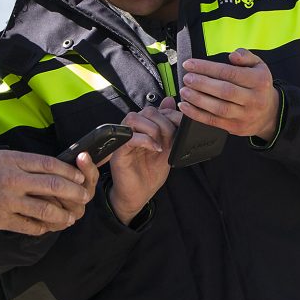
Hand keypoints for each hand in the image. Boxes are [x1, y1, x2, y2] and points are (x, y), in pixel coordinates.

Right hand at [0, 150, 96, 235]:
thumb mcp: (1, 155)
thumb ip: (23, 161)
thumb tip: (49, 167)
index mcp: (14, 160)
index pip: (49, 164)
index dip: (68, 171)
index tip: (79, 176)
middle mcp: (15, 180)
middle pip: (52, 186)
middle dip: (73, 192)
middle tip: (83, 196)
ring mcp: (10, 201)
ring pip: (45, 210)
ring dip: (62, 214)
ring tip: (70, 217)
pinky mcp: (3, 219)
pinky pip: (30, 226)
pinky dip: (43, 228)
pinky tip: (49, 227)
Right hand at [108, 98, 181, 224]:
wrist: (138, 195)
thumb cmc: (149, 174)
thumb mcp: (167, 149)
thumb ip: (169, 128)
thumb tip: (171, 103)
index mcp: (143, 128)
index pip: (156, 109)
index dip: (171, 115)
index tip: (181, 126)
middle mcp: (132, 130)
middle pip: (146, 111)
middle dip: (164, 123)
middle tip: (170, 139)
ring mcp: (124, 139)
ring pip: (135, 118)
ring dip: (153, 129)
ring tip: (161, 145)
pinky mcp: (118, 151)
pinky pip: (130, 136)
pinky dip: (145, 140)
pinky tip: (155, 149)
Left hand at [178, 48, 278, 137]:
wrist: (269, 114)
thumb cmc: (258, 86)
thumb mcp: (258, 66)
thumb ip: (245, 56)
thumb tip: (233, 55)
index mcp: (259, 81)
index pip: (230, 73)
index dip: (207, 68)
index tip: (190, 64)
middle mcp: (254, 99)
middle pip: (225, 91)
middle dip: (202, 84)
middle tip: (187, 78)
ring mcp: (245, 115)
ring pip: (219, 108)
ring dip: (198, 99)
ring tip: (184, 91)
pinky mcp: (236, 127)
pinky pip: (213, 121)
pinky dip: (196, 114)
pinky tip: (185, 106)